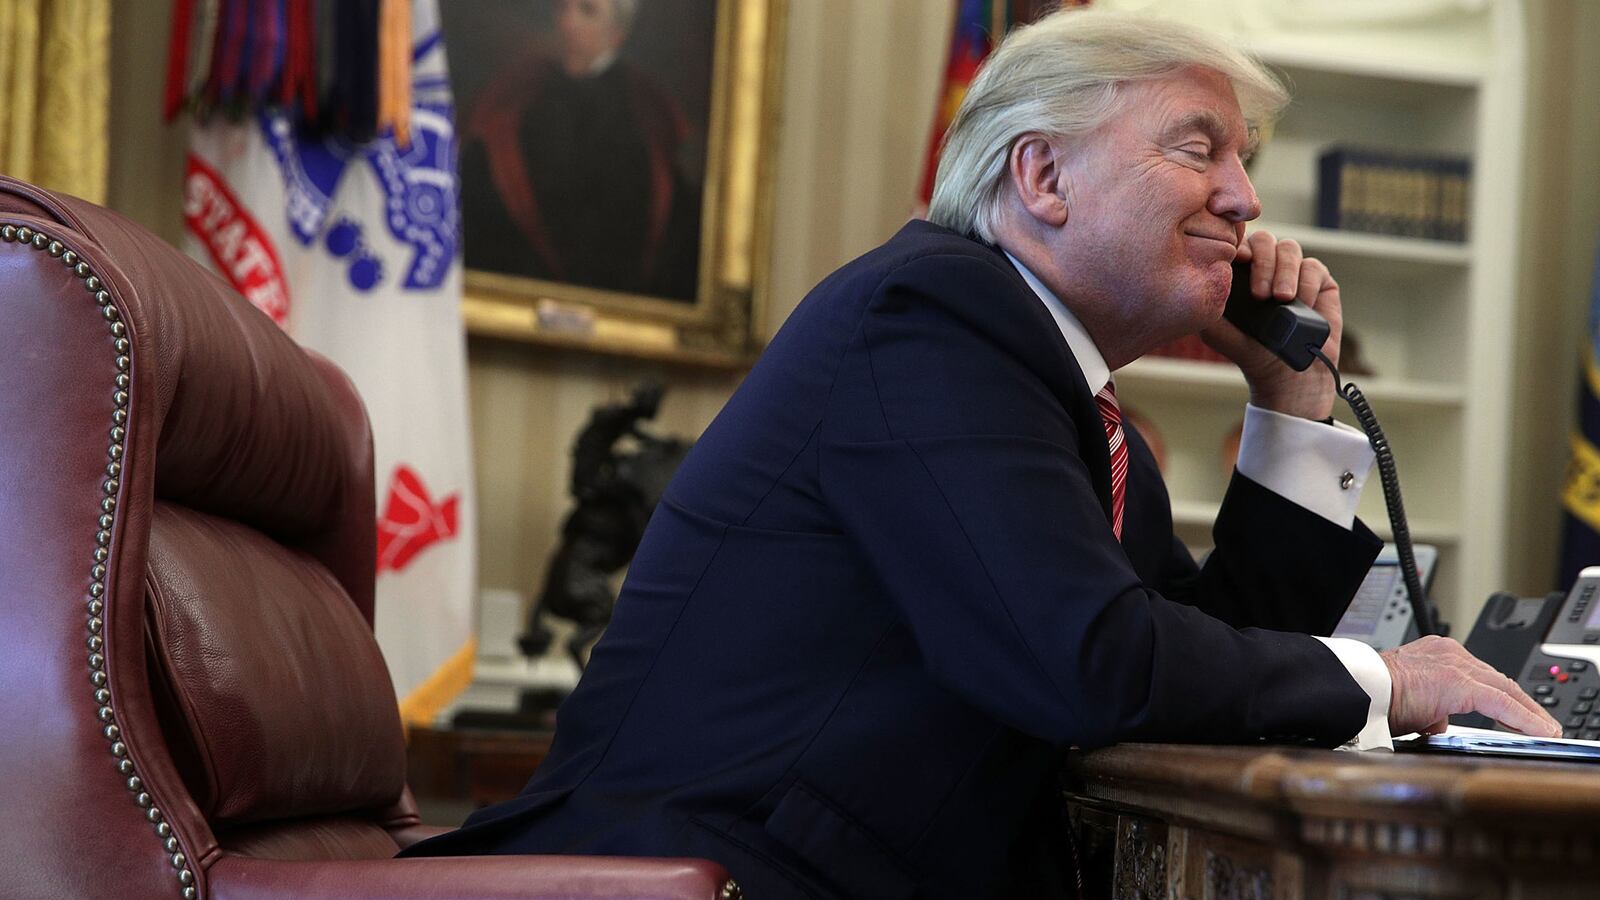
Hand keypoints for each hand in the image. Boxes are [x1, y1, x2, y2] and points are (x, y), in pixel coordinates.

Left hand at [1200, 230, 1340, 420]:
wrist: (1284, 374)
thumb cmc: (1249, 351)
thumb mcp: (1217, 332)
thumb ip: (1205, 306)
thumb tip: (1192, 282)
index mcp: (1238, 271)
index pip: (1237, 242)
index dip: (1237, 243)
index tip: (1236, 259)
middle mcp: (1265, 265)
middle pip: (1264, 240)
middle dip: (1262, 262)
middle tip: (1260, 294)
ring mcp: (1292, 270)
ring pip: (1289, 248)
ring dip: (1284, 271)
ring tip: (1280, 298)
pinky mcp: (1319, 281)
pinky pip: (1314, 266)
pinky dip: (1306, 281)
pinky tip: (1300, 301)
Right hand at [1380, 635, 1561, 737]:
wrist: (1358, 690)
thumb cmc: (1374, 696)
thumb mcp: (1409, 702)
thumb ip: (1431, 709)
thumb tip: (1439, 723)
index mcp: (1436, 655)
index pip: (1481, 677)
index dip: (1502, 697)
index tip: (1516, 713)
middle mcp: (1450, 654)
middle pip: (1499, 680)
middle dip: (1523, 704)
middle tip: (1541, 723)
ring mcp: (1457, 665)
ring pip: (1506, 690)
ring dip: (1529, 712)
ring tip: (1545, 729)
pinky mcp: (1462, 683)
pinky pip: (1502, 703)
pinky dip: (1524, 718)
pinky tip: (1540, 730)